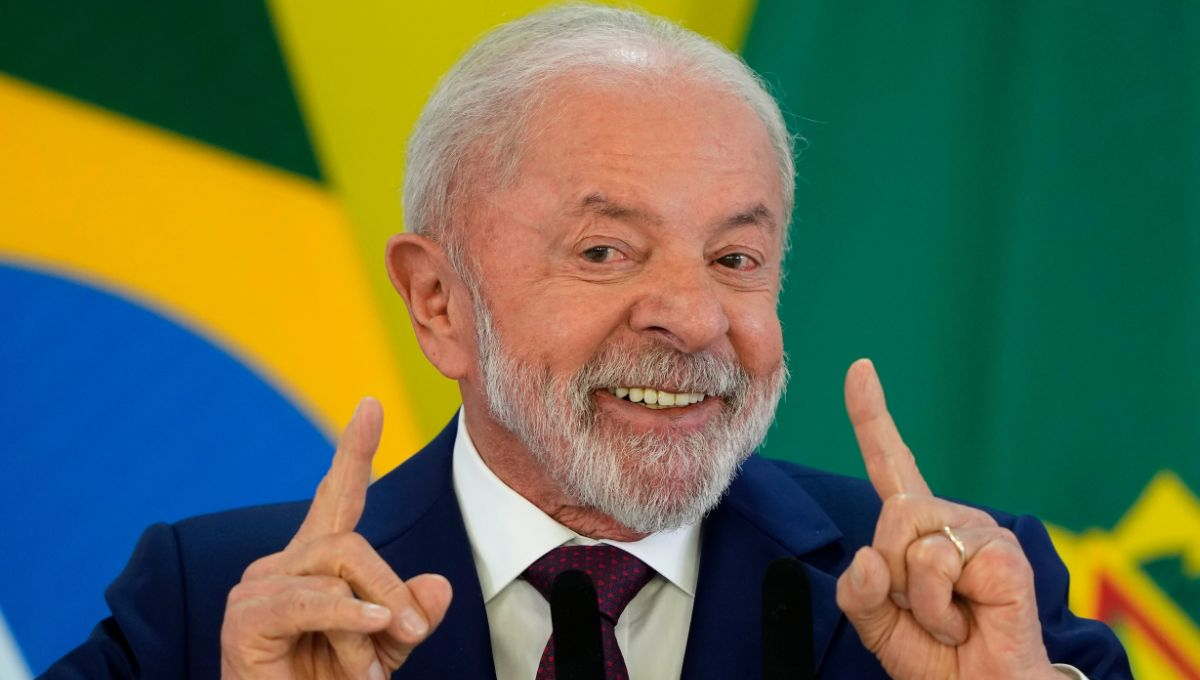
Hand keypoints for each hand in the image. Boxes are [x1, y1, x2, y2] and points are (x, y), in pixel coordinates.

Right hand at [221, 398, 452, 678]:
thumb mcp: (384, 648)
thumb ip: (410, 614)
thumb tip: (438, 585)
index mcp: (315, 564)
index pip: (337, 497)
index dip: (354, 451)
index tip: (371, 404)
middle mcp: (281, 565)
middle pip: (349, 544)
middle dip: (390, 587)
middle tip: (412, 633)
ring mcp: (257, 589)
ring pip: (336, 572)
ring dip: (367, 625)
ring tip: (371, 672)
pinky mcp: (245, 619)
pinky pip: (312, 600)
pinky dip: (348, 617)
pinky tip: (372, 630)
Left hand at [835, 360, 1060, 679]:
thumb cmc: (935, 655)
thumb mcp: (877, 622)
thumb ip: (858, 590)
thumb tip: (865, 556)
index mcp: (916, 528)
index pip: (891, 463)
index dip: (872, 416)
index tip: (861, 368)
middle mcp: (948, 519)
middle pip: (891, 514)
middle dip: (890, 574)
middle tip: (922, 611)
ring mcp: (979, 531)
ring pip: (910, 540)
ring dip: (916, 599)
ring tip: (948, 618)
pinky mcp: (1002, 553)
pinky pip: (939, 564)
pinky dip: (940, 608)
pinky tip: (970, 618)